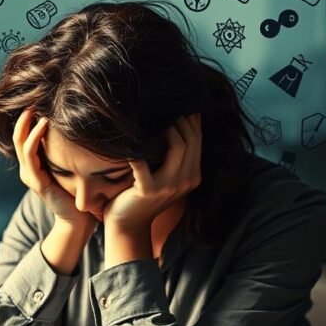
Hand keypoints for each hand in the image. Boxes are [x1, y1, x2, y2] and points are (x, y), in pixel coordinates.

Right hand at [12, 108, 96, 229]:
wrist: (79, 221)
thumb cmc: (78, 194)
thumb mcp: (71, 167)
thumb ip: (68, 151)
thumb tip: (81, 126)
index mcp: (35, 166)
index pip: (24, 136)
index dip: (28, 119)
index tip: (39, 100)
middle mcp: (29, 170)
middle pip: (18, 136)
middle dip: (24, 117)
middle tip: (34, 97)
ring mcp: (30, 176)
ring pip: (21, 143)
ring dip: (28, 124)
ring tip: (36, 108)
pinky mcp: (37, 182)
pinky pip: (31, 155)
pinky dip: (35, 138)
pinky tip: (43, 125)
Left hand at [103, 113, 201, 231]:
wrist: (127, 224)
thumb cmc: (142, 194)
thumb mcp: (165, 174)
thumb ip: (174, 154)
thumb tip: (177, 119)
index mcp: (193, 176)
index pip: (198, 140)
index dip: (191, 118)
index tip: (180, 101)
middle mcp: (187, 181)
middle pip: (190, 140)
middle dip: (180, 119)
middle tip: (164, 105)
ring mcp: (169, 186)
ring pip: (178, 146)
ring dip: (166, 129)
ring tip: (152, 118)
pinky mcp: (148, 189)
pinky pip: (143, 162)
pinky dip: (135, 150)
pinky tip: (128, 141)